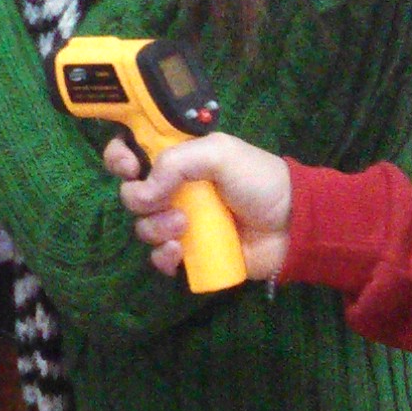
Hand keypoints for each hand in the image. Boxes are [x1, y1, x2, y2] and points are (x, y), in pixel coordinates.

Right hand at [109, 133, 295, 282]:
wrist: (292, 224)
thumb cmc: (258, 179)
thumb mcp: (218, 153)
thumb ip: (174, 162)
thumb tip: (142, 192)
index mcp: (177, 159)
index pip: (131, 152)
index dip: (119, 158)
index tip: (128, 167)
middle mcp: (173, 189)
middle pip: (131, 194)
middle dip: (140, 199)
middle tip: (167, 203)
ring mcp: (180, 223)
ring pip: (143, 228)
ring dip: (156, 228)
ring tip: (185, 228)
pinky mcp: (190, 254)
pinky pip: (159, 258)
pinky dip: (163, 257)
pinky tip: (180, 253)